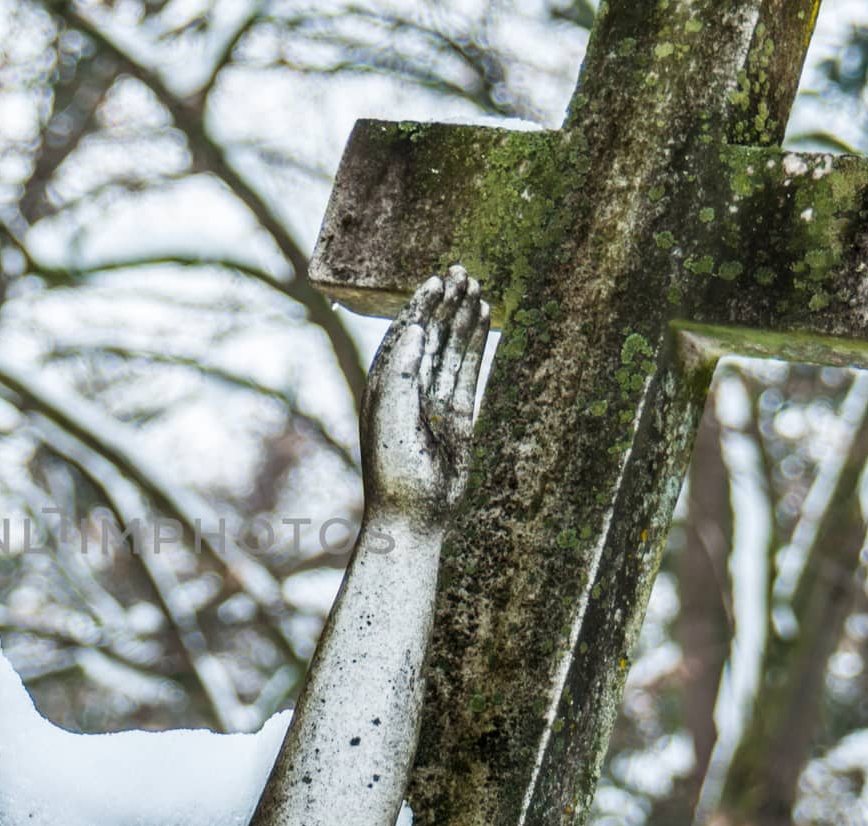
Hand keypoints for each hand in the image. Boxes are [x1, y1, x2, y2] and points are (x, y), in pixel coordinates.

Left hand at [360, 266, 489, 519]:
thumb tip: (417, 328)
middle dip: (443, 304)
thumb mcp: (392, 415)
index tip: (435, 282)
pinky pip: (467, 371)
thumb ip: (403, 371)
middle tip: (461, 271)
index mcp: (384, 386)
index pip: (404, 336)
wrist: (414, 513)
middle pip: (429, 336)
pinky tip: (483, 320)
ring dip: (462, 318)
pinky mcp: (459, 415)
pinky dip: (475, 345)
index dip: (419, 308)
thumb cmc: (394, 468)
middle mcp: (408, 389)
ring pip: (451, 349)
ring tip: (477, 285)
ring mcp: (434, 401)